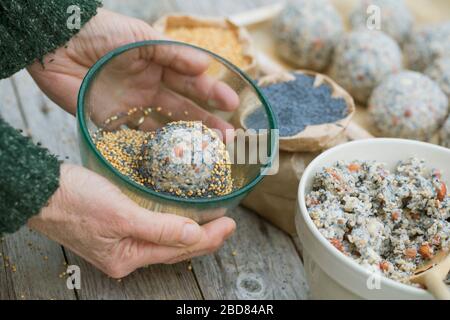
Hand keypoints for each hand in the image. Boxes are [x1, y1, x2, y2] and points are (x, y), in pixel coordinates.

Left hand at [28, 9, 238, 133]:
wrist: (56, 44)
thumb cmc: (101, 32)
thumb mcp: (141, 37)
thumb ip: (172, 53)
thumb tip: (205, 66)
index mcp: (159, 66)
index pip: (191, 82)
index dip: (212, 93)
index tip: (232, 104)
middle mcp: (150, 89)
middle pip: (183, 109)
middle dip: (207, 123)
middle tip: (228, 138)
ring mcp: (132, 107)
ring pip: (165, 127)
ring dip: (186, 139)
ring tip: (208, 152)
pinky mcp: (112, 122)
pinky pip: (136, 138)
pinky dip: (153, 148)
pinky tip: (172, 157)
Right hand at [28, 164, 235, 277]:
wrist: (41, 191)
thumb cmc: (75, 200)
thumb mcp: (121, 214)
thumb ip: (159, 228)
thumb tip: (193, 235)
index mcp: (128, 257)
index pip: (179, 250)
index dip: (209, 238)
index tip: (230, 224)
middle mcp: (126, 256)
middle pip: (174, 249)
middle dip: (204, 238)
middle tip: (228, 224)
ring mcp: (121, 244)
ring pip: (164, 241)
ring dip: (189, 232)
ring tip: (211, 223)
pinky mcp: (116, 230)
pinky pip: (152, 232)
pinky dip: (170, 226)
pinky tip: (180, 218)